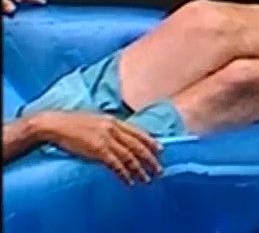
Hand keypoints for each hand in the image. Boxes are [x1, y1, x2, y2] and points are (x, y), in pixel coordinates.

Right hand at [30, 111, 162, 183]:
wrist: (54, 124)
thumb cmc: (71, 124)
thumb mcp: (95, 121)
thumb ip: (108, 128)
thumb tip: (117, 137)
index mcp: (113, 120)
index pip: (138, 132)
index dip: (150, 142)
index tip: (160, 150)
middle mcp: (113, 129)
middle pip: (138, 145)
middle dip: (150, 158)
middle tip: (159, 170)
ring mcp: (106, 139)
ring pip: (129, 156)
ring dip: (139, 169)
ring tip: (146, 179)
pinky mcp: (97, 150)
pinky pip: (115, 164)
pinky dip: (124, 173)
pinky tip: (129, 181)